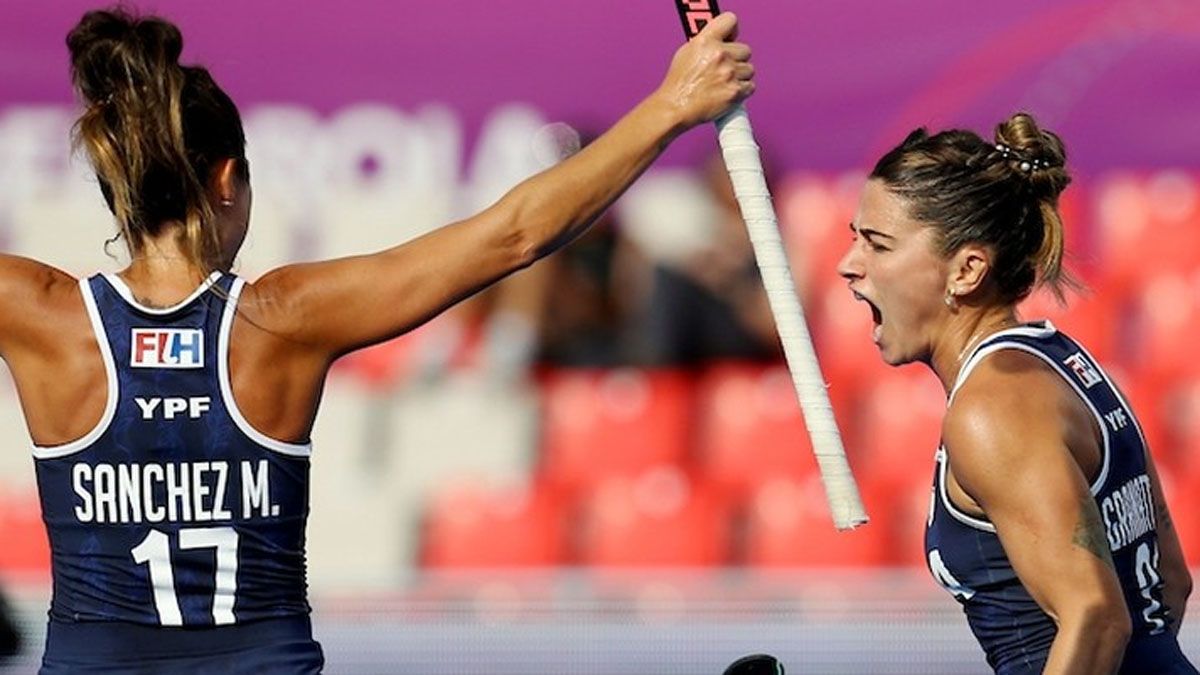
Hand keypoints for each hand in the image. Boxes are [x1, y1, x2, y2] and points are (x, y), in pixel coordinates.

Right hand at [654, 13, 754, 128]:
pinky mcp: (735, 91)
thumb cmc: (679, 83)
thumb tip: (721, 40)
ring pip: (749, 69)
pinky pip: (750, 86)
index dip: (732, 31)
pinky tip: (728, 91)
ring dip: (740, 76)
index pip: (730, 21)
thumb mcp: (687, 52)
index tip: (731, 39)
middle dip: (737, 59)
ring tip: (724, 82)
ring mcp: (729, 73)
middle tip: (724, 68)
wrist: (676, 107)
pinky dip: (742, 91)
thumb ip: (707, 42)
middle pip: (745, 50)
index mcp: (706, 41)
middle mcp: (720, 55)